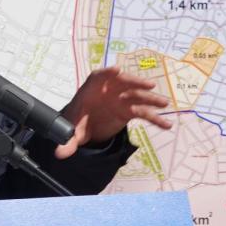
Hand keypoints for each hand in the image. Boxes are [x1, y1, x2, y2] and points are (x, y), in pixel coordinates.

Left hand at [54, 66, 171, 159]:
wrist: (84, 124)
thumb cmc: (78, 120)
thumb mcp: (72, 131)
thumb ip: (67, 142)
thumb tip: (59, 154)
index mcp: (91, 89)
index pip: (99, 77)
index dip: (107, 73)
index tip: (116, 70)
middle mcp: (109, 90)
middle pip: (123, 82)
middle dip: (135, 82)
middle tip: (148, 85)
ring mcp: (121, 99)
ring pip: (137, 96)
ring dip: (151, 99)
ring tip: (164, 103)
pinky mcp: (128, 110)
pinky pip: (143, 112)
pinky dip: (155, 118)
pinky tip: (166, 124)